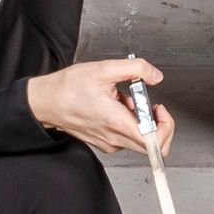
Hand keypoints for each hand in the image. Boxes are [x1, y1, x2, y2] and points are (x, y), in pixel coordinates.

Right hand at [27, 55, 167, 160]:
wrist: (46, 102)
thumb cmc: (68, 88)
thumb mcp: (105, 69)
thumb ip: (136, 69)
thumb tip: (155, 75)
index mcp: (117, 123)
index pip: (156, 143)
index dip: (167, 126)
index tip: (160, 109)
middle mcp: (114, 138)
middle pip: (153, 145)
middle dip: (157, 121)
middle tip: (147, 103)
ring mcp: (109, 142)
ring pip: (140, 138)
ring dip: (140, 118)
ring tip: (124, 99)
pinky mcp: (105, 142)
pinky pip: (127, 136)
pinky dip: (129, 121)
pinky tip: (116, 105)